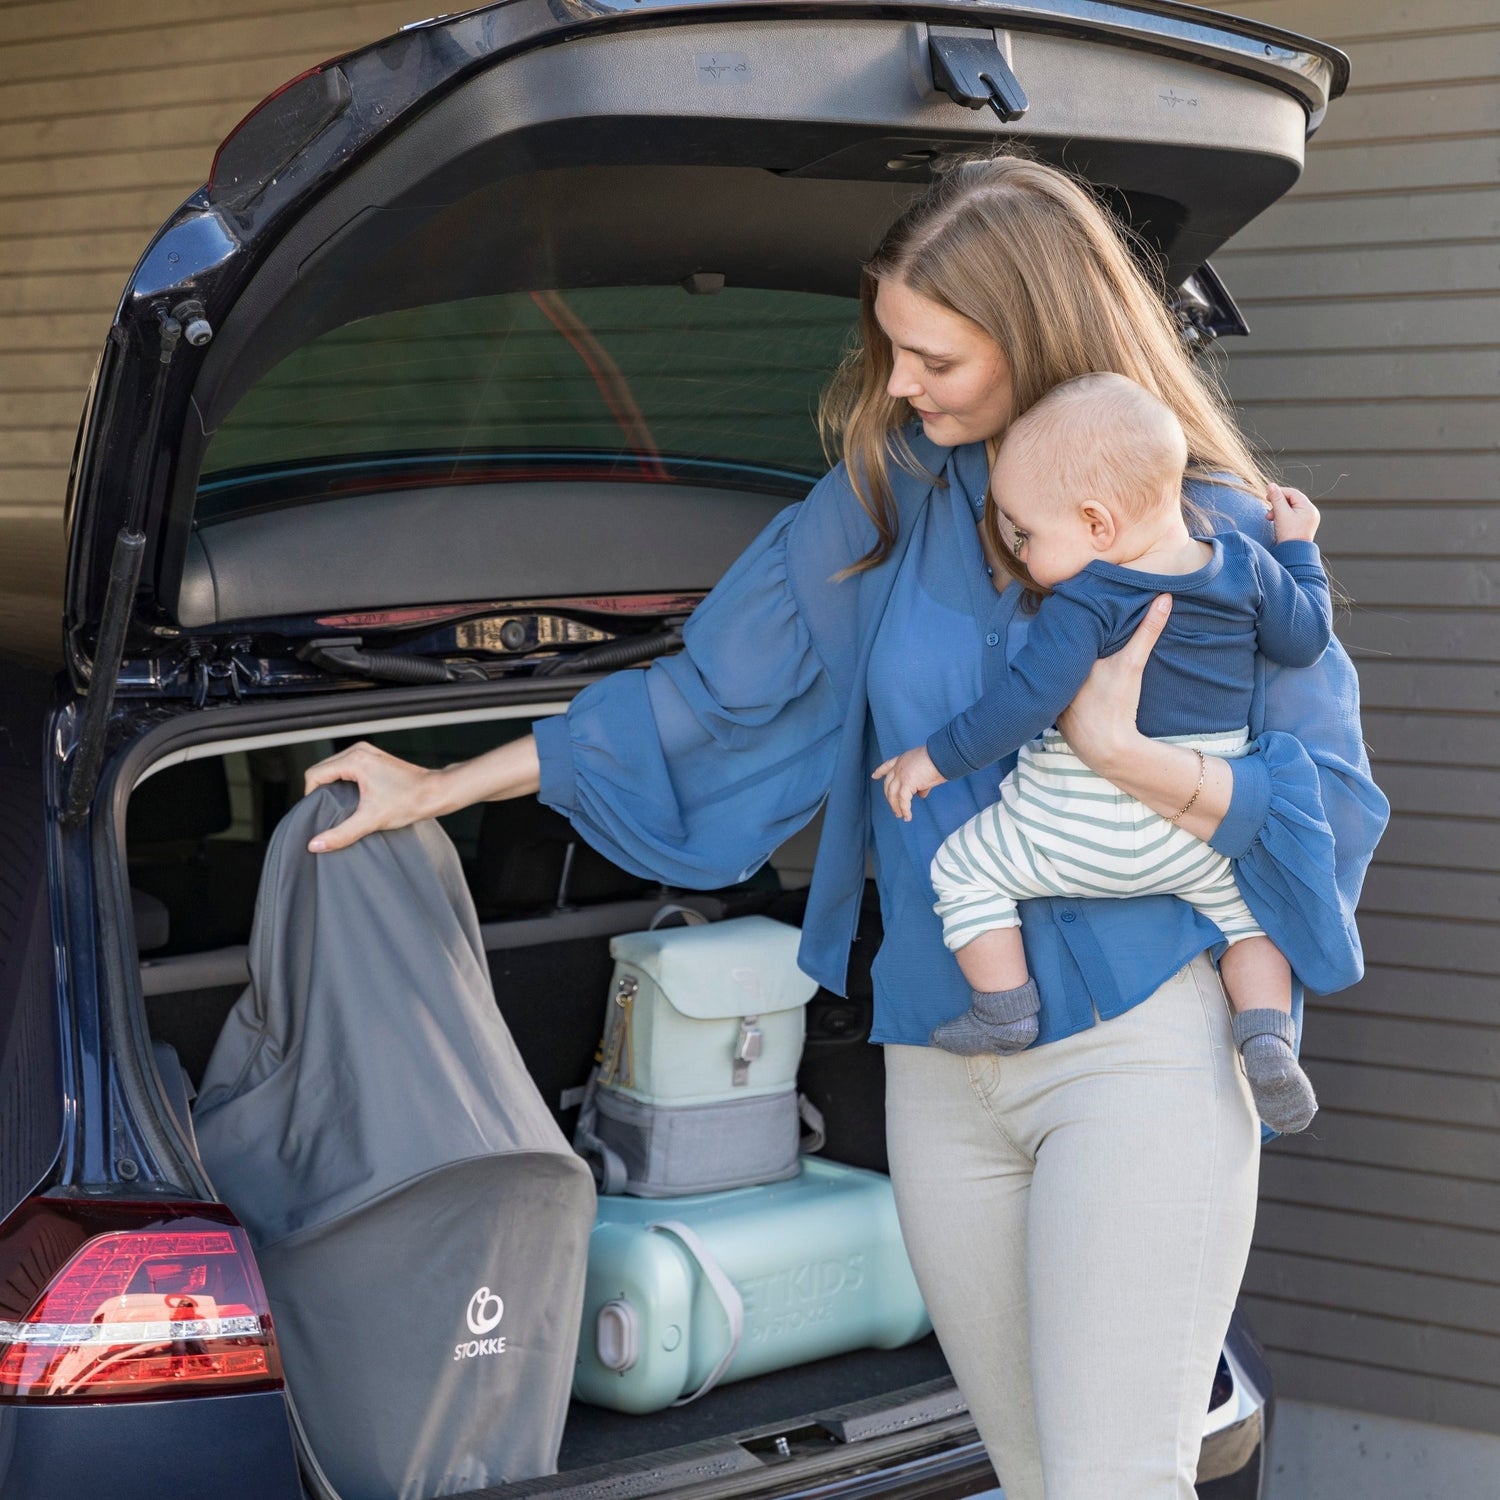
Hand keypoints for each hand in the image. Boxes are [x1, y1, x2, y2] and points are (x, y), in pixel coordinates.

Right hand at [302, 741, 441, 852]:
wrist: (436, 792)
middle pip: (322, 770)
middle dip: (320, 792)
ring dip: (331, 787)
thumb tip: (315, 845)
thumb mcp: (371, 820)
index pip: (314, 774)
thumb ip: (341, 833)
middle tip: (326, 813)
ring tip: (338, 807)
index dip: (311, 796)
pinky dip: (343, 782)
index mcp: (354, 760)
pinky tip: (350, 800)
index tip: (319, 814)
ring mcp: (367, 753)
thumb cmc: (410, 801)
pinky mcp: (374, 759)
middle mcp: (358, 751)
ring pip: (334, 768)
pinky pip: (346, 768)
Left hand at [871, 745, 946, 820]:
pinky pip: (903, 801)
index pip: (887, 766)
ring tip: (899, 815)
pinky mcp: (907, 783)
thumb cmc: (939, 760)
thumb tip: (921, 794)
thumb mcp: (926, 769)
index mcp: (902, 760)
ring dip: (896, 807)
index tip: (874, 776)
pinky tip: (907, 817)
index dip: (880, 771)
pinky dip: (905, 810)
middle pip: (888, 785)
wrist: (942, 755)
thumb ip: (921, 782)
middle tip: (894, 808)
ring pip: (893, 795)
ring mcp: (901, 775)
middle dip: (890, 798)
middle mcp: (898, 767)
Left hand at [1055, 594, 1170, 775]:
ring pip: (1055, 675)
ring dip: (1060, 668)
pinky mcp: (1054, 715)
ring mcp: (1052, 698)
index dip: (1070, 624)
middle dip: (1064, 645)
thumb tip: (1164, 598)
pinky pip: (1054, 695)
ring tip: (1067, 654)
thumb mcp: (1133, 665)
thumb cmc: (1118, 705)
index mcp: (1067, 662)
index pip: (1065, 638)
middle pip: (1058, 656)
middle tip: (1074, 628)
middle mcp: (1054, 679)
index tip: (1074, 609)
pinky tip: (1065, 685)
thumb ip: (1147, 631)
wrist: (1109, 748)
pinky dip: (1059, 689)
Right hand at [1269, 483, 1318, 544]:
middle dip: (1278, 504)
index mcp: (1308, 507)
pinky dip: (1283, 516)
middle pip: (1292, 500)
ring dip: (1279, 511)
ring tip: (1270, 518)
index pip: (1292, 493)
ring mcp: (1309, 519)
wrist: (1293, 554)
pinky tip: (1276, 522)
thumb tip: (1270, 485)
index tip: (1266, 496)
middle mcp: (1311, 512)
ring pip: (1291, 508)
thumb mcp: (1280, 514)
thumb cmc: (1288, 535)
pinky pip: (1293, 515)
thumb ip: (1276, 498)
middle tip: (1268, 511)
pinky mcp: (1304, 525)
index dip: (1279, 492)